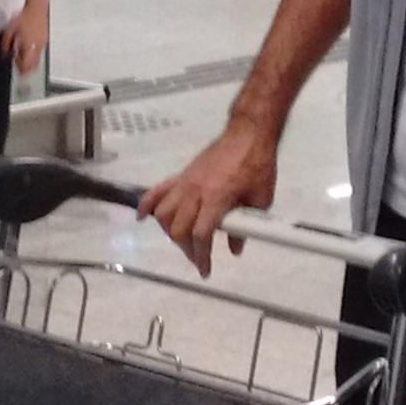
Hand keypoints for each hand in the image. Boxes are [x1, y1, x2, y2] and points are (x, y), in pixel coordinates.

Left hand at [0, 0, 50, 74]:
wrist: (36, 8)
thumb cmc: (25, 16)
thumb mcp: (10, 30)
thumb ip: (5, 43)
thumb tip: (4, 53)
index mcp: (28, 44)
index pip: (27, 65)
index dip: (21, 69)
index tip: (16, 68)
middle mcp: (37, 45)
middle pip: (34, 65)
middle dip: (25, 67)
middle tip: (18, 64)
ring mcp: (42, 43)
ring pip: (37, 59)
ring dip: (28, 60)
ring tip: (21, 54)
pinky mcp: (44, 40)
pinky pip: (39, 51)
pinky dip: (32, 53)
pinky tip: (27, 46)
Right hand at [135, 123, 275, 272]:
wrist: (248, 134)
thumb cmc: (258, 164)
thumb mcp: (261, 198)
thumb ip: (247, 225)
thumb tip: (235, 247)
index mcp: (217, 197)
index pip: (200, 233)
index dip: (201, 256)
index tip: (205, 270)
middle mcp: (196, 190)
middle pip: (178, 228)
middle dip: (187, 249)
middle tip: (198, 258)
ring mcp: (185, 182)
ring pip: (164, 213)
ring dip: (170, 232)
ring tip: (183, 241)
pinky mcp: (181, 175)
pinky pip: (158, 191)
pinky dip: (147, 205)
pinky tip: (143, 218)